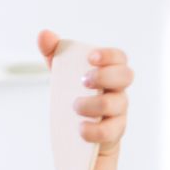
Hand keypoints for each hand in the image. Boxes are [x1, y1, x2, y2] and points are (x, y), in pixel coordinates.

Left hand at [38, 30, 132, 156]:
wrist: (76, 135)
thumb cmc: (74, 98)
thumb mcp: (61, 76)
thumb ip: (53, 55)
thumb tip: (44, 33)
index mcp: (108, 73)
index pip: (119, 58)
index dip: (109, 55)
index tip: (91, 57)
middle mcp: (118, 90)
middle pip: (126, 76)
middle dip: (105, 76)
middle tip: (83, 81)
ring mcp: (118, 111)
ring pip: (118, 103)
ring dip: (94, 104)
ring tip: (75, 106)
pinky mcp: (114, 132)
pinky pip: (111, 130)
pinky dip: (94, 129)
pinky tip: (80, 128)